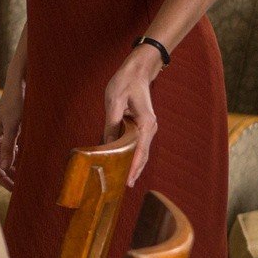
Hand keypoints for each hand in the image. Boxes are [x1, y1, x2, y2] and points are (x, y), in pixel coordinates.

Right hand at [0, 78, 26, 189]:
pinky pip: (14, 151)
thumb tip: (5, 167)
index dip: (1, 178)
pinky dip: (21, 159)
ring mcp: (4, 135)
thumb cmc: (16, 102)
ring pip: (7, 158)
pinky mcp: (13, 132)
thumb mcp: (13, 125)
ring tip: (27, 180)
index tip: (12, 189)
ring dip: (15, 169)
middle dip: (9, 176)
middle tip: (22, 189)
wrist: (21, 84)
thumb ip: (9, 146)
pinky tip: (30, 165)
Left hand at [103, 46, 163, 184]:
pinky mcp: (143, 126)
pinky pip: (138, 145)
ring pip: (142, 152)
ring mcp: (148, 128)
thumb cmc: (126, 82)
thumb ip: (111, 123)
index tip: (128, 180)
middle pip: (143, 155)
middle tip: (124, 187)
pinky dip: (133, 156)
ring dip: (134, 166)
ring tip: (124, 181)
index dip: (133, 166)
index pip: (139, 150)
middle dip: (134, 171)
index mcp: (145, 123)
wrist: (138, 70)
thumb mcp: (115, 101)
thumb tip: (106, 144)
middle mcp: (150, 128)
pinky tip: (124, 164)